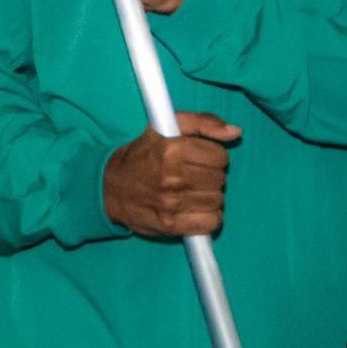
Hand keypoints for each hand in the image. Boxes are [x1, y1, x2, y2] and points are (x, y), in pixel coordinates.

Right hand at [102, 112, 242, 236]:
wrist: (110, 186)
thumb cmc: (142, 154)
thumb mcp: (168, 126)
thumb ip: (204, 122)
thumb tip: (235, 132)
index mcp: (173, 149)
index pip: (220, 157)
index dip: (213, 156)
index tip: (201, 159)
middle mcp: (173, 177)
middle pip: (219, 179)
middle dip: (211, 176)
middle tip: (195, 175)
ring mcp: (171, 203)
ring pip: (217, 201)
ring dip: (210, 196)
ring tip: (193, 191)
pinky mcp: (170, 225)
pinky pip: (210, 223)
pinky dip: (209, 217)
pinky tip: (196, 208)